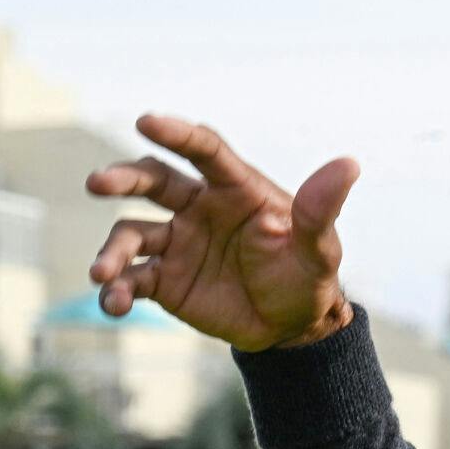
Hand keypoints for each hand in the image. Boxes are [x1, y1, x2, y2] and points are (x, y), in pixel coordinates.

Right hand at [84, 114, 359, 350]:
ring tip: (103, 272)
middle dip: (123, 177)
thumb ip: (321, 210)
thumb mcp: (319, 248)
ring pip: (131, 232)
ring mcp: (177, 242)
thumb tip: (349, 164)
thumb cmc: (307, 276)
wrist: (292, 327)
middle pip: (153, 180)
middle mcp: (199, 208)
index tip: (148, 121)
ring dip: (113, 250)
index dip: (177, 133)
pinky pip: (132, 279)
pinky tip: (114, 303)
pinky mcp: (164, 280)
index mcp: (236, 190)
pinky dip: (117, 290)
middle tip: (99, 182)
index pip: (204, 151)